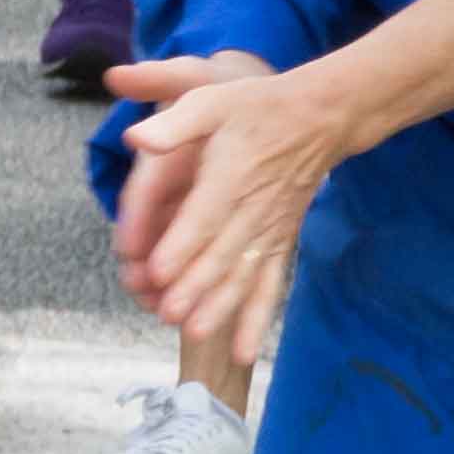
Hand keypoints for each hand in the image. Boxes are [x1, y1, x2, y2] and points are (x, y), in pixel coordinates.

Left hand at [109, 50, 336, 367]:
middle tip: (168, 314)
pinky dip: (258, 319)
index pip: (203, 218)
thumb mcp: (209, 102)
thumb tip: (136, 137)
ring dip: (222, 308)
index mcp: (230, 177)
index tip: (157, 272)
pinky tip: (245, 351)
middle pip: (221, 256)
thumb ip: (173, 123)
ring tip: (197, 335)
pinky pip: (270, 286)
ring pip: (244, 277)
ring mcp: (271, 232)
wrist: (318, 120)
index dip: (181, 246)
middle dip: (194, 287)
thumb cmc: (253, 109)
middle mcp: (252, 211)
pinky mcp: (281, 243)